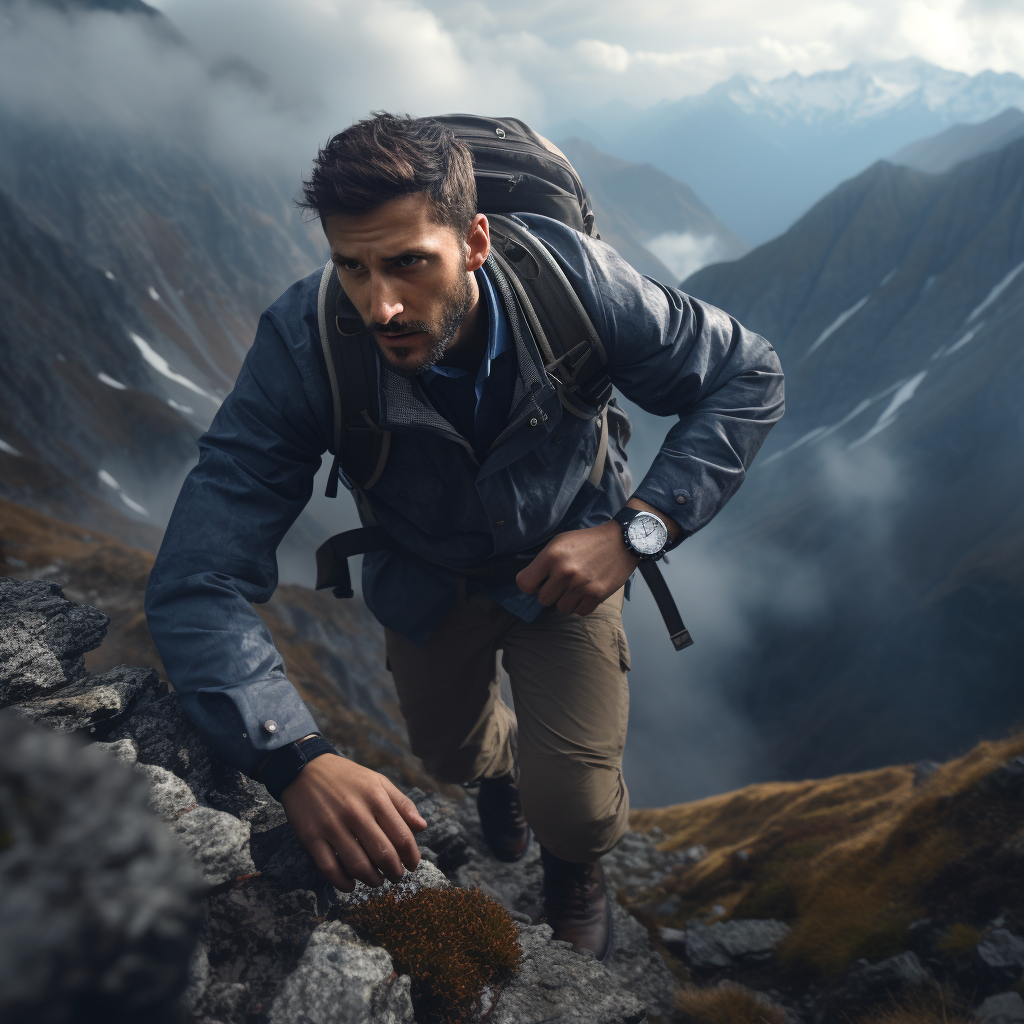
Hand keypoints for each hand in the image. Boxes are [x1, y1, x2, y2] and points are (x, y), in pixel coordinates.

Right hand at [280, 753, 426, 891]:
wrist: (304, 769)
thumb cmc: (347, 777)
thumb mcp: (378, 781)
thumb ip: (402, 803)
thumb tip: (422, 827)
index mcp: (375, 797)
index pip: (402, 836)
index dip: (411, 856)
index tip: (412, 864)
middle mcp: (355, 812)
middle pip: (382, 854)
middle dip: (394, 872)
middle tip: (396, 876)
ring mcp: (332, 825)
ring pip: (358, 865)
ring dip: (372, 880)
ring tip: (377, 880)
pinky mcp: (311, 837)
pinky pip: (329, 868)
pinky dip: (343, 883)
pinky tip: (351, 885)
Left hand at [515, 519, 636, 615]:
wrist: (621, 541)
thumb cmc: (587, 541)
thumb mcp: (560, 542)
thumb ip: (543, 562)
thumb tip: (531, 585)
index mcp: (551, 556)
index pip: (525, 583)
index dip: (531, 584)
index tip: (538, 581)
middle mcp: (564, 571)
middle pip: (543, 599)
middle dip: (551, 592)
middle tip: (562, 582)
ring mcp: (581, 585)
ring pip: (561, 608)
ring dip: (566, 600)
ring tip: (576, 586)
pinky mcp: (597, 595)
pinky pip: (579, 612)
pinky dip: (581, 605)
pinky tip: (586, 592)